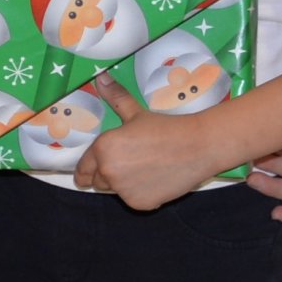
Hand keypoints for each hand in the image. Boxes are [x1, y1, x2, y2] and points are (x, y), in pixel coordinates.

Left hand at [71, 73, 231, 210]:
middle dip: (106, 175)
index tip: (89, 173)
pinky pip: (132, 200)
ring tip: (142, 169)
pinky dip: (140, 194)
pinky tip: (154, 180)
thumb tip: (100, 78)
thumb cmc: (165, 127)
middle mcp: (108, 171)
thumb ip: (115, 98)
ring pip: (114, 191)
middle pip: (97, 181)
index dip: (86, 170)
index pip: (83, 168)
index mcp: (102, 148)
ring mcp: (124, 190)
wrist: (198, 146)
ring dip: (121, 184)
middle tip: (126, 165)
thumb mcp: (136, 112)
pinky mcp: (140, 203)